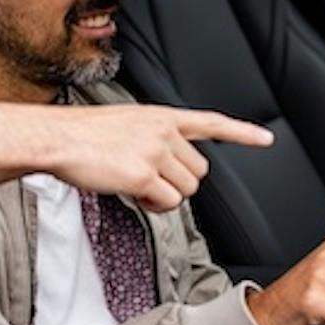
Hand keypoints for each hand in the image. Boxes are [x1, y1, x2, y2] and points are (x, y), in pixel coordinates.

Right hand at [45, 105, 272, 211]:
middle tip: (151, 183)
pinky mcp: (143, 175)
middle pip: (199, 172)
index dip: (241, 132)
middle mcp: (164, 131)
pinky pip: (167, 203)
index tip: (266, 139)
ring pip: (187, 190)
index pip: (210, 122)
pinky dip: (154, 207)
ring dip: (166, 197)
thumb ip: (154, 139)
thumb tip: (168, 170)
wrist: (57, 138)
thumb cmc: (84, 135)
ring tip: (139, 188)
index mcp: (161, 116)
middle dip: (179, 184)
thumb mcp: (127, 124)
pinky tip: (136, 196)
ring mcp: (155, 152)